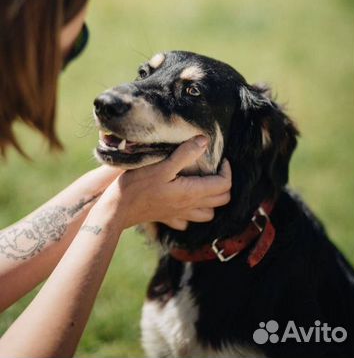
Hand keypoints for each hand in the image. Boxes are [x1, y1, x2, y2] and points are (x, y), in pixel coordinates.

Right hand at [97, 136, 231, 229]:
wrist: (117, 208)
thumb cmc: (138, 184)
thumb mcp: (161, 165)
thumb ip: (185, 154)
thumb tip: (204, 141)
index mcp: (192, 192)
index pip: (224, 184)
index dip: (227, 170)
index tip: (220, 159)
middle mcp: (190, 206)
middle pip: (222, 200)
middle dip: (224, 183)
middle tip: (215, 169)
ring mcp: (179, 215)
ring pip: (209, 214)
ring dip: (212, 200)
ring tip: (204, 184)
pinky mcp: (168, 219)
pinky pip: (188, 221)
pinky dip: (193, 213)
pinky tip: (186, 201)